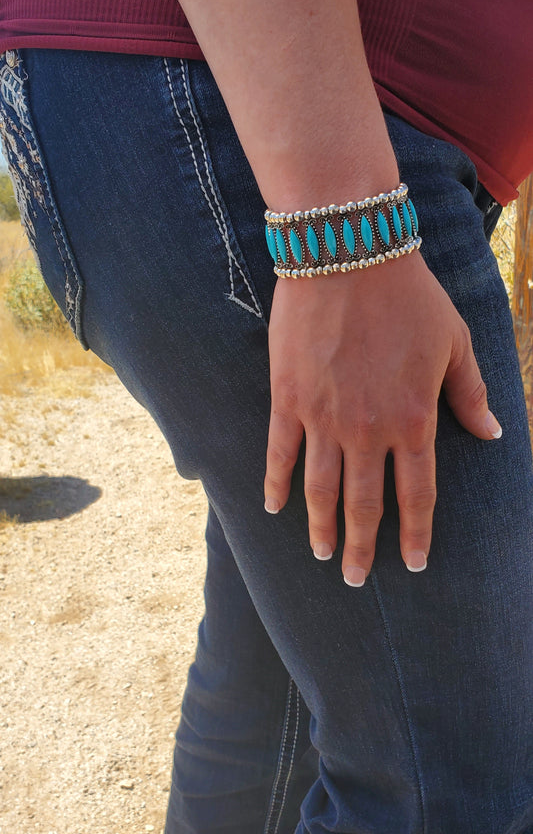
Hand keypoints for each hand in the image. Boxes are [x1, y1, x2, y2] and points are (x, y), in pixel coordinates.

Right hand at [264, 251, 501, 583]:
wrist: (348, 254)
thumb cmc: (409, 296)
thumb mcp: (454, 343)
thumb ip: (469, 395)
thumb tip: (493, 434)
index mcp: (413, 420)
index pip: (417, 494)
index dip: (416, 533)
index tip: (415, 563)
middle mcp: (368, 430)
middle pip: (365, 505)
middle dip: (363, 547)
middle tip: (356, 579)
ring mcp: (324, 418)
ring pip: (320, 489)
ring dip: (322, 528)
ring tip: (322, 555)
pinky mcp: (289, 399)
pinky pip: (280, 453)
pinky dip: (275, 484)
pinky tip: (273, 508)